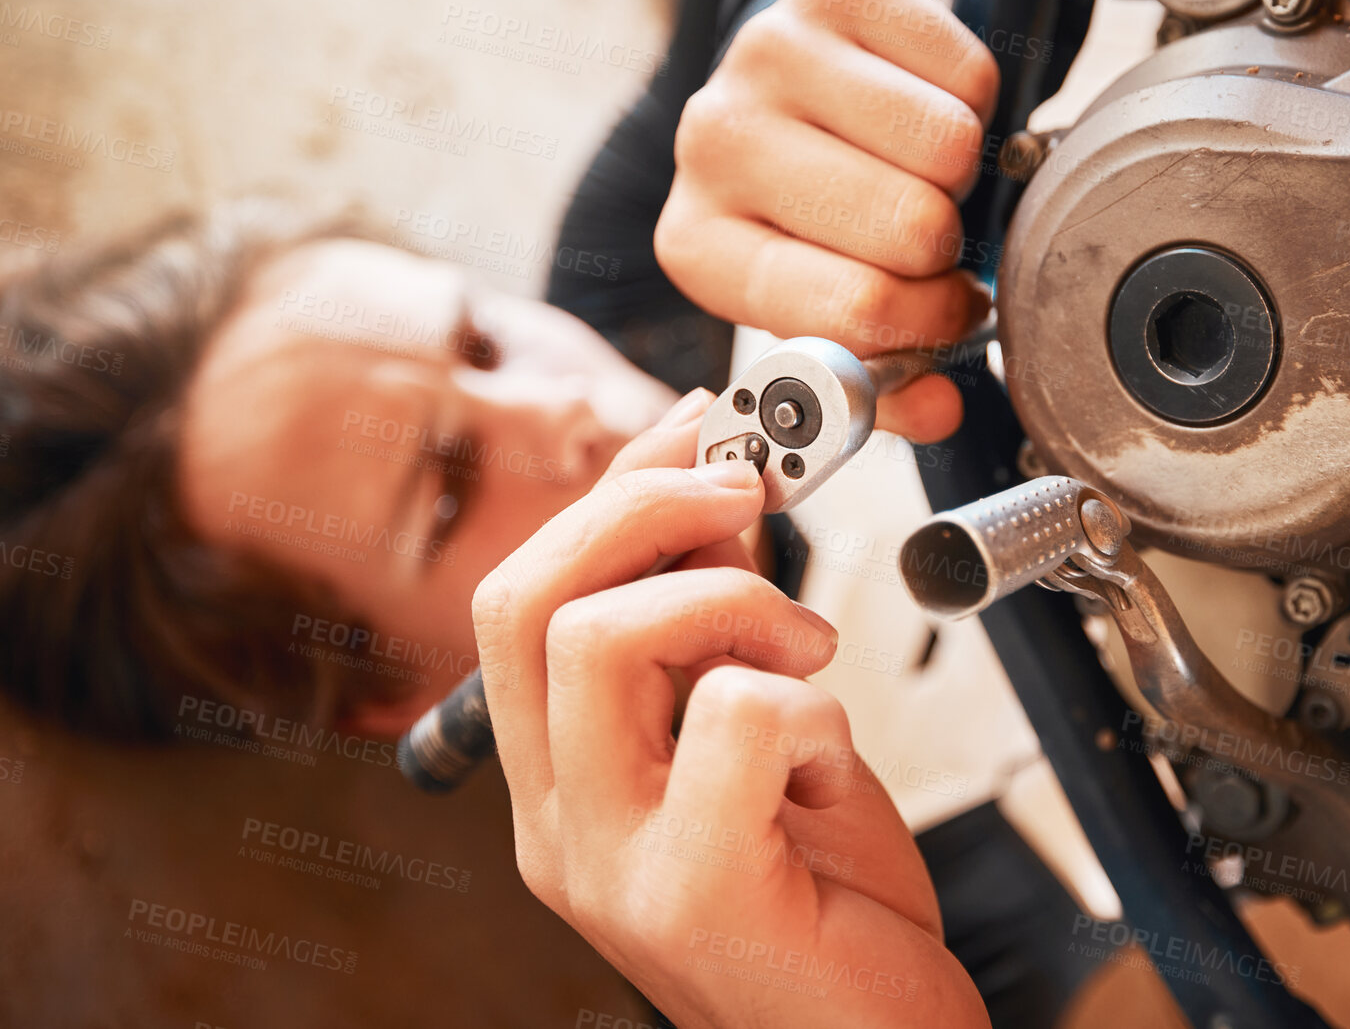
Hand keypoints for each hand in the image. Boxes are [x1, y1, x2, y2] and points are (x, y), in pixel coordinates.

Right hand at [473, 389, 988, 1028]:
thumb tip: (717, 506)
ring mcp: (610, 861)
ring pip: (598, 636)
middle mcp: (559, 823)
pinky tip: (829, 760)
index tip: (700, 436)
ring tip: (805, 651)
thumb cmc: (827, 914)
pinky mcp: (694, 889)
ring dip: (730, 600)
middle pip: (526, 597)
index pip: (520, 596)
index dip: (613, 492)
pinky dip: (809, 703)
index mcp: (560, 781)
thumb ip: (723, 633)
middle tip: (747, 497)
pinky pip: (732, 715)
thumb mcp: (767, 741)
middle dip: (644, 505)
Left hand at [656, 0, 998, 443]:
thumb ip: (878, 380)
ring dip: (961, 173)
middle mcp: (715, 143)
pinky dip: (975, 102)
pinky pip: (968, 73)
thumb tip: (939, 408)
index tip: (947, 313)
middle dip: (946, 246)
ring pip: (949, 146)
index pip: (853, 308)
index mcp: (699, 247)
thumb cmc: (813, 216)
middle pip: (912, 226)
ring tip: (921, 173)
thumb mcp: (824, 310)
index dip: (927, 322)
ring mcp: (767, 55)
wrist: (793, 87)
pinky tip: (926, 110)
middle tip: (928, 237)